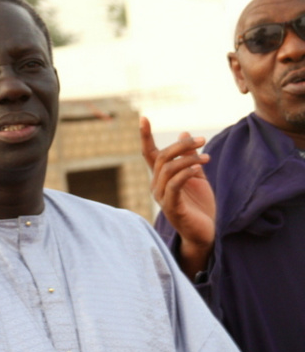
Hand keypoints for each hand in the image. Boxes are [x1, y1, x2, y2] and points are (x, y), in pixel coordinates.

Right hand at [140, 116, 215, 277]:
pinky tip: (199, 167)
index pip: (150, 153)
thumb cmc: (200, 206)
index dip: (146, 136)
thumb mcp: (197, 176)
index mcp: (161, 178)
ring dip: (188, 158)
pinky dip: (185, 173)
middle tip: (202, 140)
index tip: (144, 118)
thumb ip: (190, 157)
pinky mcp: (171, 207)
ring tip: (207, 156)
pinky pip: (174, 184)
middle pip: (162, 157)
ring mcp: (162, 197)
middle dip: (182, 146)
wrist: (205, 233)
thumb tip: (185, 134)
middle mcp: (156, 186)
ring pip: (168, 169)